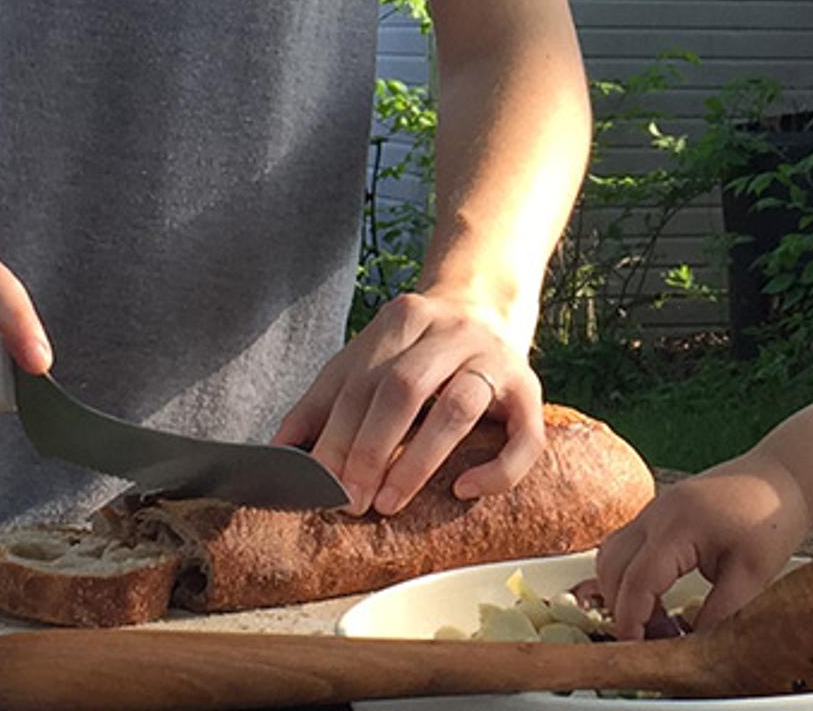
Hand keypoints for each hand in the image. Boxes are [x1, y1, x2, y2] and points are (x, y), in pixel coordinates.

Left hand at [276, 290, 538, 512]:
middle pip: (406, 387)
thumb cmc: (416, 352)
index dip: (337, 433)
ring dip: (419, 459)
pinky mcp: (532, 391)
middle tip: (350, 500)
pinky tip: (465, 490)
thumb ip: (325, 400)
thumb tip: (280, 449)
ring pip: (460, 405)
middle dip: (371, 448)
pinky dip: (497, 469)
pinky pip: (525, 435)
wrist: (487, 309)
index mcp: (406, 318)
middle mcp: (454, 331)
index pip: (363, 379)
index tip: (319, 481)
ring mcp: (497, 358)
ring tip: (389, 502)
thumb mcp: (367, 361)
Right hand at [589, 453, 812, 641]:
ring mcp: (654, 509)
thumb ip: (718, 614)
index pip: (638, 580)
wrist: (784, 476)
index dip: (631, 620)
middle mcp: (657, 513)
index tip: (637, 650)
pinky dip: (631, 575)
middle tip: (655, 641)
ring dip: (622, 591)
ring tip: (658, 621)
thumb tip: (692, 649)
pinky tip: (659, 597)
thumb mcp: (752, 576)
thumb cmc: (773, 519)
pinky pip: (626, 545)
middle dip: (623, 609)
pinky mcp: (659, 512)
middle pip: (613, 568)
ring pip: (612, 555)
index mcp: (678, 526)